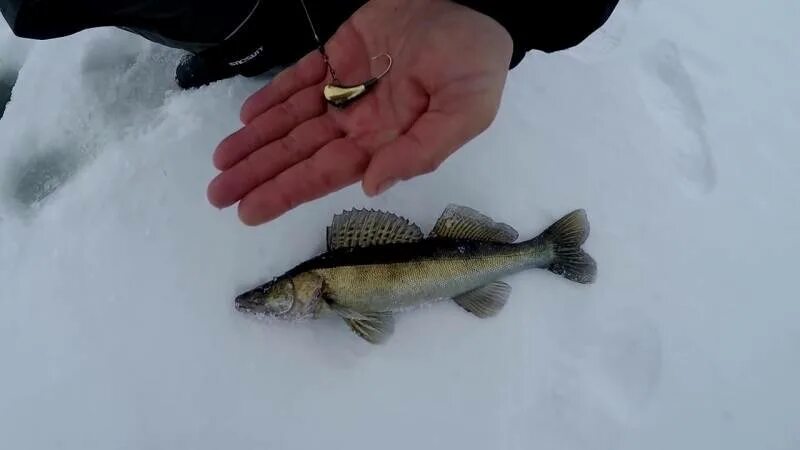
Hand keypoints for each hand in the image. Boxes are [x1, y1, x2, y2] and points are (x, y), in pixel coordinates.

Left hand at [207, 0, 512, 224]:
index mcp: (387, 140)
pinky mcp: (340, 53)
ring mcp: (347, 86)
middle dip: (260, 174)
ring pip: (292, 119)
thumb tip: (370, 186)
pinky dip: (272, 96)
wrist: (474, 1)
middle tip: (217, 195)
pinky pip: (300, 78)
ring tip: (220, 162)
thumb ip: (420, 152)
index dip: (287, 191)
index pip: (327, 173)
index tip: (249, 212)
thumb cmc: (475, 60)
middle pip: (300, 153)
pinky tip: (246, 117)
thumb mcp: (465, 113)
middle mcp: (361, 120)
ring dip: (257, 141)